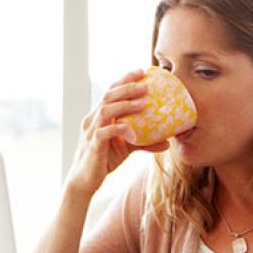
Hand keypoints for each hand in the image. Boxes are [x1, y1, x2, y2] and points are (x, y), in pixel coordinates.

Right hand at [63, 70, 169, 198]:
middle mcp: (93, 119)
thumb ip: (144, 142)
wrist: (85, 181)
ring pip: (106, 111)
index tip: (141, 72)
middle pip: (108, 96)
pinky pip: (104, 133)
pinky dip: (118, 128)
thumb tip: (168, 142)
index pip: (111, 92)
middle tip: (145, 84)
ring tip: (143, 103)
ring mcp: (91, 132)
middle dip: (127, 87)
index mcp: (99, 116)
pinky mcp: (93, 146)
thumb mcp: (126, 148)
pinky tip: (131, 128)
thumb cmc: (104, 160)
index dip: (124, 80)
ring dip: (125, 105)